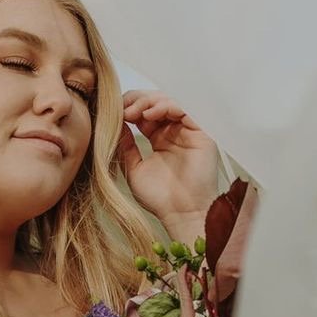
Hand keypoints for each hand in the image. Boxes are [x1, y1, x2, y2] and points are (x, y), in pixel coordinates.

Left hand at [118, 89, 220, 228]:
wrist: (181, 215)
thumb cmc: (160, 199)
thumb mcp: (133, 168)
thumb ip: (125, 146)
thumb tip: (114, 125)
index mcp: (160, 139)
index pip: (145, 112)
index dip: (130, 107)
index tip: (115, 111)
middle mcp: (175, 132)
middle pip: (157, 103)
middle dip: (138, 101)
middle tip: (123, 109)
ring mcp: (189, 132)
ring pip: (170, 102)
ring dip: (150, 102)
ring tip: (134, 112)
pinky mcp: (202, 134)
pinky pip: (186, 110)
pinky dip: (167, 106)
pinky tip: (151, 114)